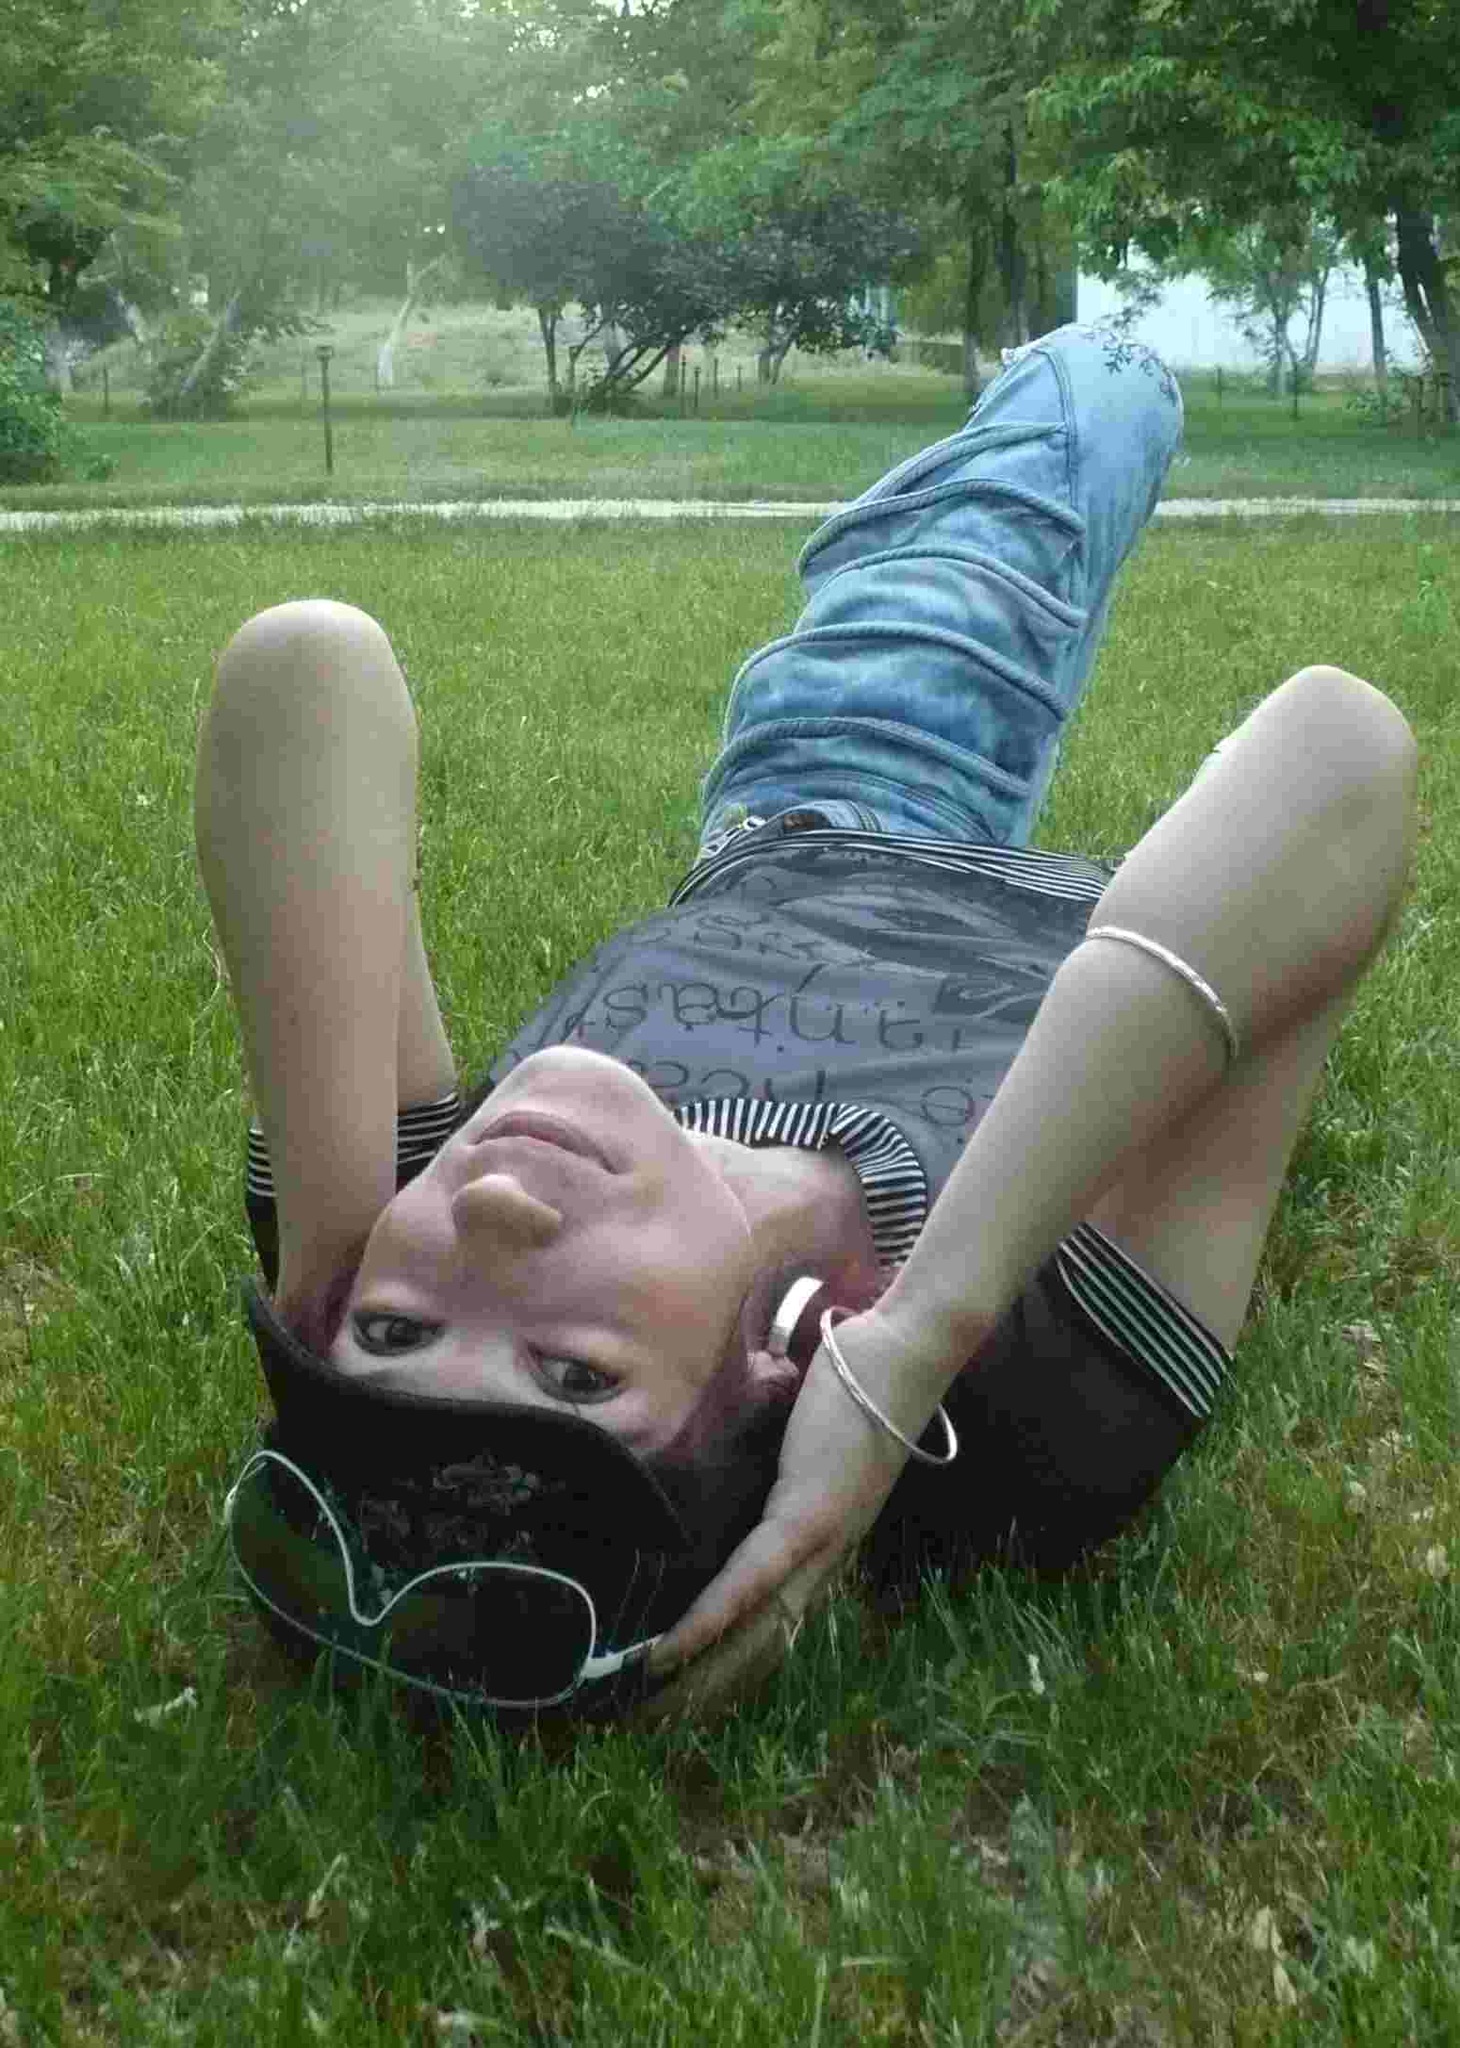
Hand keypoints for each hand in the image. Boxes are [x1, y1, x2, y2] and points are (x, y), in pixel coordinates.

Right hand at [640, 1307, 939, 1720]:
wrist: (900, 1356)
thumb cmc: (855, 1387)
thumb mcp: (804, 1444)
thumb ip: (771, 1470)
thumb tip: (720, 1464)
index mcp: (827, 1545)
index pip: (775, 1623)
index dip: (730, 1663)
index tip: (682, 1694)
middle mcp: (828, 1560)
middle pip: (763, 1646)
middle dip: (708, 1691)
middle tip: (649, 1727)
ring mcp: (822, 1543)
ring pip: (757, 1631)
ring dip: (703, 1677)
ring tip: (649, 1710)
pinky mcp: (809, 1516)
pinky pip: (751, 1581)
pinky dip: (710, 1621)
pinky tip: (671, 1650)